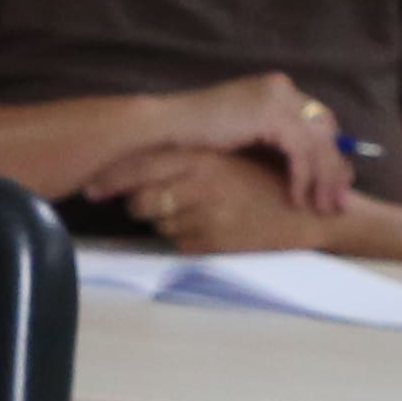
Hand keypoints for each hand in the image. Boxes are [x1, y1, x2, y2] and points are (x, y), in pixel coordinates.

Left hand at [114, 146, 331, 255]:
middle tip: (129, 203)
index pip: (145, 164)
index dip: (113, 177)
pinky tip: (212, 230)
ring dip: (167, 223)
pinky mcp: (218, 241)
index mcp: (206, 155)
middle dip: (132, 204)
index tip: (91, 184)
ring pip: (160, 225)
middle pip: (142, 199)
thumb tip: (141, 169)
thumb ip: (190, 159)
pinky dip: (189, 240)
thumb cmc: (267, 182)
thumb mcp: (230, 158)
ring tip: (195, 214)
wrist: (311, 212)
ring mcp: (210, 213)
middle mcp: (204, 182)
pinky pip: (182, 245)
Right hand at [164, 70, 359, 214]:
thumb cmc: (193, 134)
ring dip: (323, 179)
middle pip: (326, 129)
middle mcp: (282, 88)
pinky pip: (301, 152)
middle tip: (339, 201)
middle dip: (335, 168)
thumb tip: (295, 162)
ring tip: (323, 207)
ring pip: (318, 143)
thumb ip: (268, 138)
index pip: (318, 119)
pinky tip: (298, 199)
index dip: (330, 152)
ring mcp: (278, 99)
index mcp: (276, 89)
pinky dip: (303, 178)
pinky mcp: (271, 116)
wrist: (165, 126)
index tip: (334, 183)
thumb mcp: (240, 132)